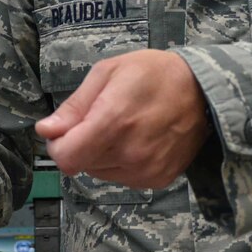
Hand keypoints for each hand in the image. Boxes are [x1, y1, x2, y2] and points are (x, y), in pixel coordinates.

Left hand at [36, 50, 209, 189]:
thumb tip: (46, 131)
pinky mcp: (158, 179)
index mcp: (113, 121)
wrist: (205, 90)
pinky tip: (139, 141)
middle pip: (82, 164)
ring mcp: (146, 169)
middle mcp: (129, 152)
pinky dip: (123, 163)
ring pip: (101, 172)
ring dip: (102, 155)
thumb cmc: (154, 73)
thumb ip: (75, 106)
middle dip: (82, 144)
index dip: (58, 145)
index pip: (66, 157)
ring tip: (125, 128)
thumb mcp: (109, 72)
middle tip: (102, 120)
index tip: (65, 131)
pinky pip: (124, 177)